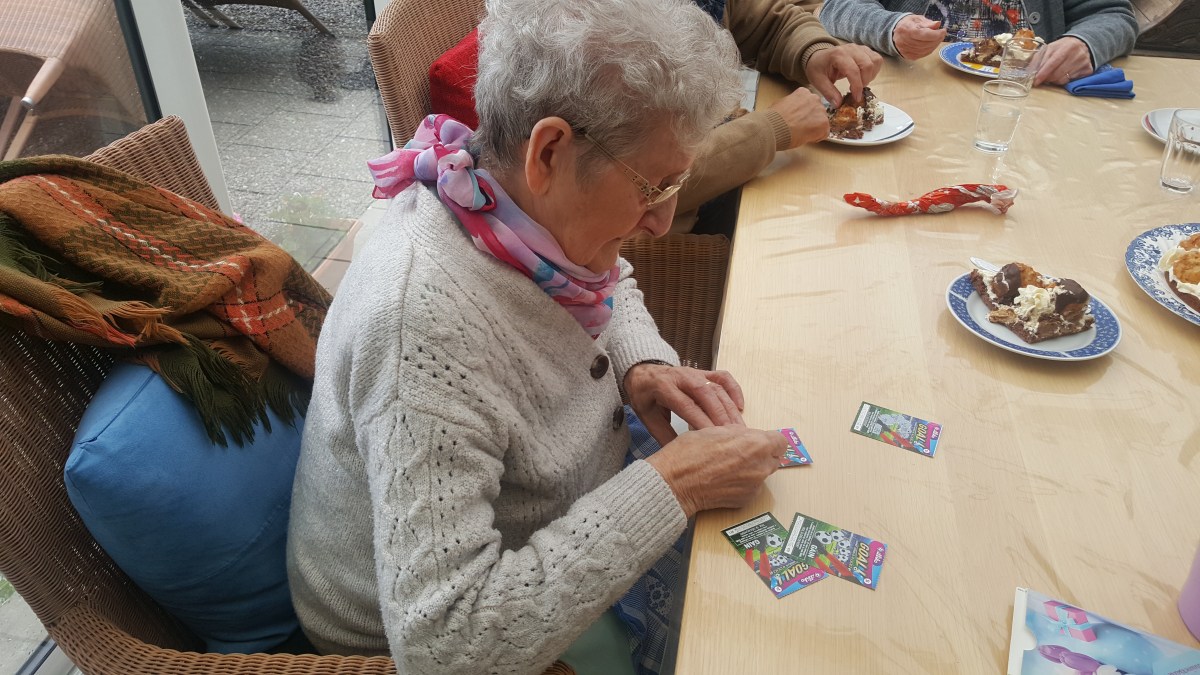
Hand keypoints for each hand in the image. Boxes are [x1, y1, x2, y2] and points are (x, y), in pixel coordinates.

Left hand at [624, 363, 744, 445]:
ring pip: (717, 387)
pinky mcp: (704, 372)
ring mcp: (695, 373)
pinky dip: (734, 390)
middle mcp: (682, 377)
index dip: (700, 421)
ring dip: (729, 407)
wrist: (642, 372)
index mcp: (664, 387)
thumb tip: (678, 456)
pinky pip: (723, 378)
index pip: (686, 405)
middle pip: (706, 395)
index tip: (712, 438)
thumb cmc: (644, 396)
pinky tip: (740, 406)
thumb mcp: (646, 416)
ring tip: (738, 428)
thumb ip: (662, 434)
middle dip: (720, 416)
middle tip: (732, 436)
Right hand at [646, 426, 786, 517]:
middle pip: (773, 458)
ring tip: (728, 467)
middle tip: (740, 453)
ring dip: (752, 469)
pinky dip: (742, 484)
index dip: (769, 440)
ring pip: (762, 473)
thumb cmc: (690, 453)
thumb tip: (746, 436)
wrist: (676, 483)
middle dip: (761, 454)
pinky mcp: (746, 499)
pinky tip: (724, 480)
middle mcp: (761, 466)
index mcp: (757, 444)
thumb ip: (739, 433)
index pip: (781, 441)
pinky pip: (752, 488)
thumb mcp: (716, 429)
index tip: (760, 441)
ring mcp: (755, 486)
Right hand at [766, 87, 829, 148]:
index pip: (809, 103)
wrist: (775, 127)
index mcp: (803, 93)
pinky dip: (816, 137)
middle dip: (811, 120)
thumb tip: (791, 111)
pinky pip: (824, 133)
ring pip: (821, 122)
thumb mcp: (781, 104)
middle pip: (817, 111)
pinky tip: (805, 138)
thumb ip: (791, 105)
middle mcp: (814, 98)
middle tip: (801, 127)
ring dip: (814, 128)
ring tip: (802, 133)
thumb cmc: (775, 118)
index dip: (804, 113)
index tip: (799, 118)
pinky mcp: (824, 123)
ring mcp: (821, 110)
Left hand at [804, 44, 883, 106]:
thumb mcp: (818, 81)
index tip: (856, 98)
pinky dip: (874, 70)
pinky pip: (877, 59)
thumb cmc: (818, 68)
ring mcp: (859, 48)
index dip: (857, 86)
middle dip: (865, 81)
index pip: (853, 71)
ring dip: (871, 75)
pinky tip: (864, 77)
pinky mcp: (865, 50)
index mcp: (838, 55)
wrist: (818, 57)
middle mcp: (851, 49)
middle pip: (868, 65)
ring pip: (875, 61)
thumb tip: (839, 104)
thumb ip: (828, 92)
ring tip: (861, 83)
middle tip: (857, 91)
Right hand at [891, 15, 946, 59]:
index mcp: (907, 30)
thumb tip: (938, 24)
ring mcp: (906, 50)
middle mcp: (905, 41)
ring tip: (937, 39)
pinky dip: (929, 49)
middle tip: (942, 34)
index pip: (925, 34)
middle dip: (937, 39)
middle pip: (926, 43)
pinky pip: (923, 54)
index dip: (936, 34)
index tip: (943, 31)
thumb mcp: (917, 19)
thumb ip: (928, 23)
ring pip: (926, 50)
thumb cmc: (908, 24)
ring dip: (934, 45)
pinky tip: (931, 44)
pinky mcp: (908, 56)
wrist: (896, 33)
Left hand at [1032, 36, 1092, 85]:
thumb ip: (1039, 58)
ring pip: (1063, 79)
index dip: (1043, 73)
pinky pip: (1071, 81)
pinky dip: (1064, 80)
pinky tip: (1064, 74)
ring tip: (1054, 75)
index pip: (1053, 63)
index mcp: (1066, 47)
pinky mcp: (1088, 70)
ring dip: (1055, 80)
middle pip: (1057, 74)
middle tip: (1043, 78)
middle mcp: (1077, 54)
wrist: (1082, 44)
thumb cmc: (1062, 47)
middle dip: (1047, 78)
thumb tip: (1028, 72)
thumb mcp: (1050, 48)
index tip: (1036, 81)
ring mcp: (1083, 63)